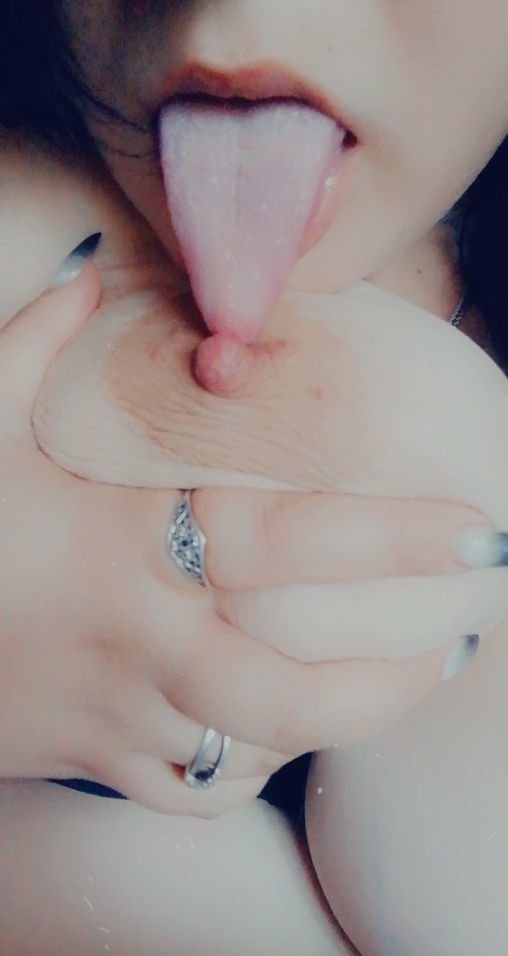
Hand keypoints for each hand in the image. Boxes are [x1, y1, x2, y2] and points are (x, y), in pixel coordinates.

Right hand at [1, 259, 462, 817]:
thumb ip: (34, 342)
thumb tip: (89, 270)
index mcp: (119, 547)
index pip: (280, 544)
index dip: (388, 538)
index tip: (471, 528)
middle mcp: (135, 641)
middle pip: (289, 689)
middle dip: (393, 677)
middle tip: (461, 636)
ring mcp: (117, 716)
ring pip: (256, 746)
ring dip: (336, 718)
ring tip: (396, 676)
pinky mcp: (96, 763)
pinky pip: (200, 788)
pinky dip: (252, 761)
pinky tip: (275, 723)